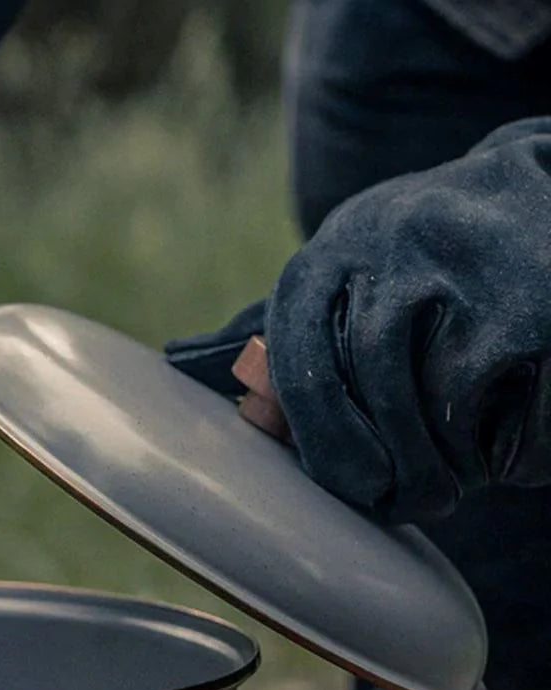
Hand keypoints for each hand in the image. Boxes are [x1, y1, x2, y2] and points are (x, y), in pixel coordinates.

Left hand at [166, 118, 550, 523]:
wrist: (525, 182)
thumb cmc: (407, 263)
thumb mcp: (334, 283)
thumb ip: (276, 341)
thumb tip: (179, 363)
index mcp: (324, 261)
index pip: (304, 373)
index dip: (330, 448)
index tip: (361, 492)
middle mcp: (393, 250)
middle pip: (382, 392)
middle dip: (403, 468)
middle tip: (421, 503)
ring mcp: (477, 268)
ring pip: (454, 404)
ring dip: (465, 459)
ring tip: (470, 469)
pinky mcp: (546, 300)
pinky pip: (530, 409)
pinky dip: (524, 448)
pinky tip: (518, 443)